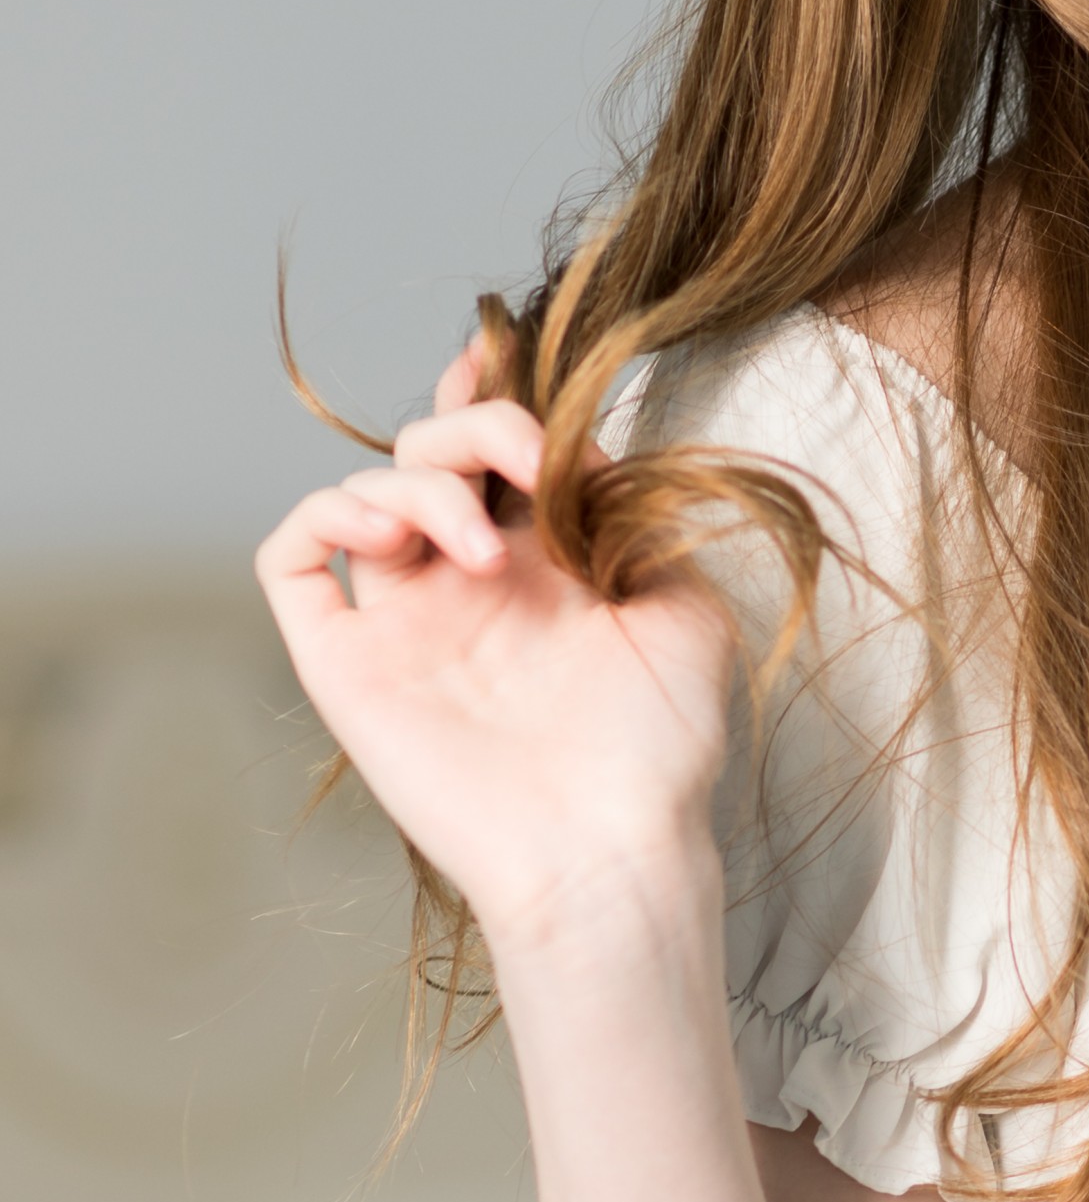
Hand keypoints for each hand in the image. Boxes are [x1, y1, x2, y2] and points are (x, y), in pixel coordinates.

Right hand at [255, 341, 737, 956]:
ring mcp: (403, 620)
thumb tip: (588, 450)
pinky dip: (323, 516)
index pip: (497, 451)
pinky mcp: (346, 663)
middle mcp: (468, 582)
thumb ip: (638, 517)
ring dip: (415, 484)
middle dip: (471, 427)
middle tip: (525, 461)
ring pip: (361, 491)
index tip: (505, 355)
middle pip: (427, 451)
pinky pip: (290, 561)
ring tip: (481, 548)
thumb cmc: (660, 748)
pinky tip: (389, 536)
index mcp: (545, 562)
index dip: (491, 392)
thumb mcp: (685, 608)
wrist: (609, 847)